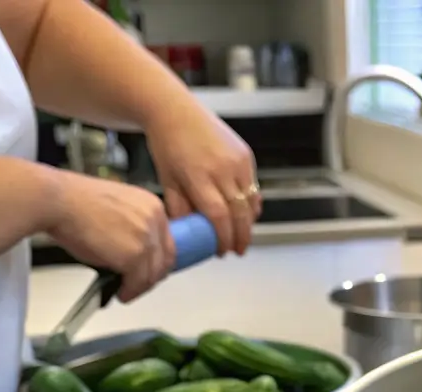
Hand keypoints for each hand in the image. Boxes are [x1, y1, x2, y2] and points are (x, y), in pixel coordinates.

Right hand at [45, 171, 174, 302]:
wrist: (57, 201)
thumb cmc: (75, 203)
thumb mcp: (116, 210)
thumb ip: (133, 229)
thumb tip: (135, 255)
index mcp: (152, 205)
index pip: (166, 242)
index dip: (157, 261)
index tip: (149, 271)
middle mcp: (154, 219)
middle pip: (164, 260)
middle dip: (152, 277)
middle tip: (139, 286)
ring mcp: (146, 238)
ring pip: (153, 274)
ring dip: (140, 287)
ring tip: (127, 292)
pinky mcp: (134, 255)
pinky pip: (139, 282)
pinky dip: (130, 291)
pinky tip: (121, 294)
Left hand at [145, 101, 260, 256]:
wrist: (175, 110)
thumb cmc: (167, 146)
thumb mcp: (167, 182)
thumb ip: (180, 211)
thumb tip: (192, 237)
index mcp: (198, 175)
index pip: (218, 216)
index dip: (223, 238)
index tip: (222, 252)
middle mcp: (221, 168)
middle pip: (239, 213)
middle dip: (240, 237)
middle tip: (237, 251)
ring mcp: (237, 160)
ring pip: (250, 203)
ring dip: (248, 224)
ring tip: (242, 236)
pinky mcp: (246, 155)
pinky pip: (253, 188)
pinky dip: (251, 205)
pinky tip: (245, 216)